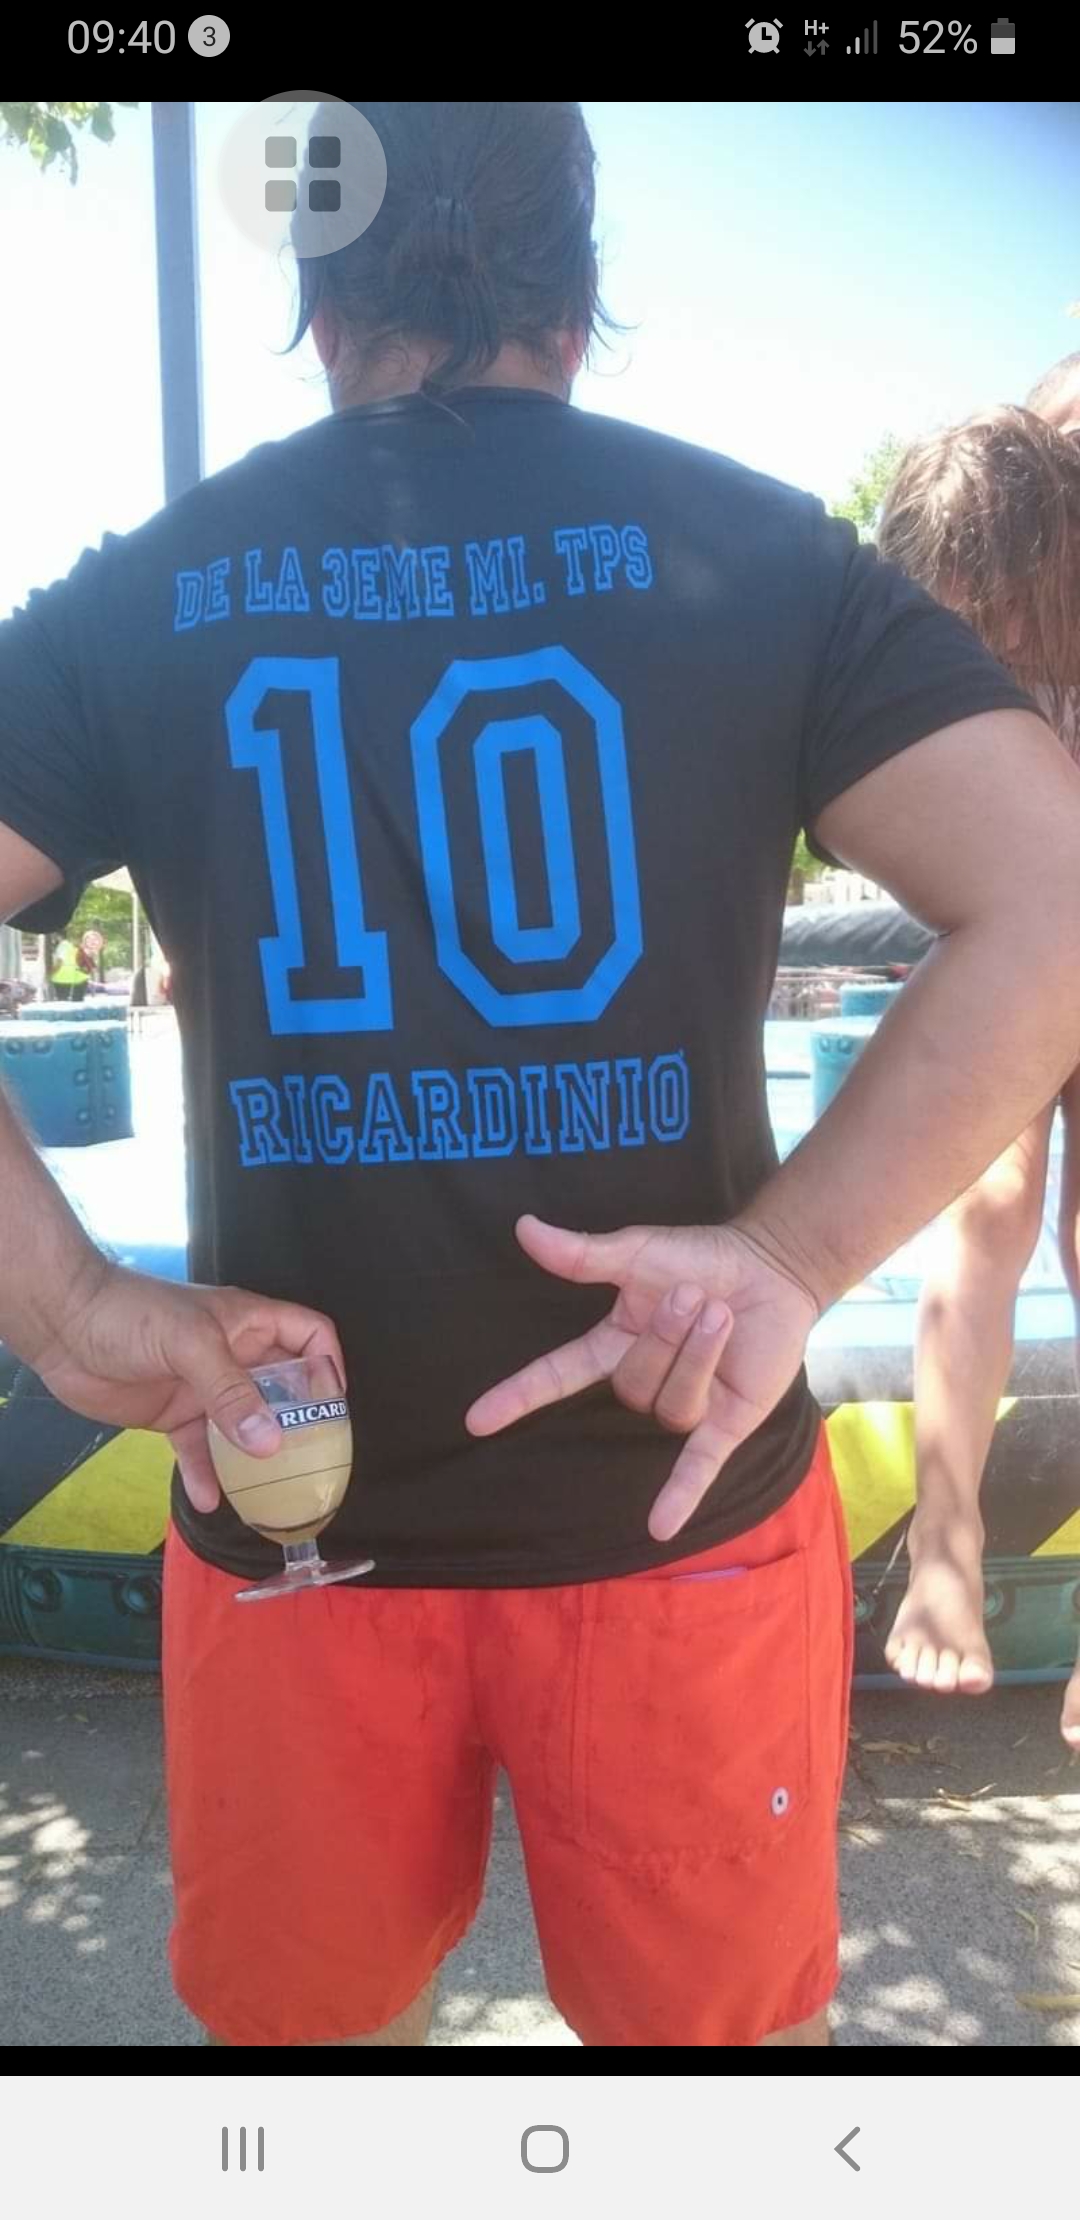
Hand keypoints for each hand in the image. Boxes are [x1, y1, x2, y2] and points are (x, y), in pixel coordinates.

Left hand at [29, 1261, 344, 1512]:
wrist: (63, 1325)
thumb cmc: (132, 1314)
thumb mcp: (190, 1344)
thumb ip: (230, 1393)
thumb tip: (271, 1443)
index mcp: (248, 1324)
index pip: (308, 1335)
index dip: (328, 1365)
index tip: (333, 1406)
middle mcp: (234, 1356)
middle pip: (282, 1389)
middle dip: (298, 1424)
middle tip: (311, 1463)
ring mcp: (204, 1388)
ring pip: (244, 1427)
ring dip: (254, 1459)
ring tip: (270, 1494)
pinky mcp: (173, 1416)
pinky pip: (199, 1451)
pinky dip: (205, 1475)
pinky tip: (211, 1501)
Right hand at [466, 1215, 818, 1539]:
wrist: (770, 1266)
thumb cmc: (701, 1258)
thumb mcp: (639, 1252)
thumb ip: (583, 1254)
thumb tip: (525, 1228)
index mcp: (615, 1344)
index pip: (558, 1375)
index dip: (519, 1397)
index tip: (476, 1419)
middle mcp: (646, 1379)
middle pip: (631, 1384)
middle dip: (665, 1337)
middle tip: (696, 1295)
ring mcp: (686, 1405)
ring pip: (670, 1405)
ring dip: (697, 1357)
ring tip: (722, 1315)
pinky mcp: (726, 1422)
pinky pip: (697, 1467)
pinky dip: (679, 1496)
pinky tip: (659, 1529)